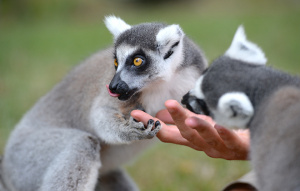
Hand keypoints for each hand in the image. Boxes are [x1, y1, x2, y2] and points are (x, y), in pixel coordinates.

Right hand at [131, 100, 249, 159]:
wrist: (252, 144)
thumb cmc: (221, 132)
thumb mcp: (198, 123)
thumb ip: (180, 119)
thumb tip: (160, 112)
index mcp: (191, 139)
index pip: (167, 132)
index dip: (151, 124)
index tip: (136, 114)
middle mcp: (203, 146)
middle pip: (186, 135)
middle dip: (177, 120)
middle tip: (168, 104)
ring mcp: (220, 148)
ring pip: (207, 140)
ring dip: (198, 129)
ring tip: (191, 118)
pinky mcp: (238, 147)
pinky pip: (232, 141)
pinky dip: (226, 134)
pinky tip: (221, 125)